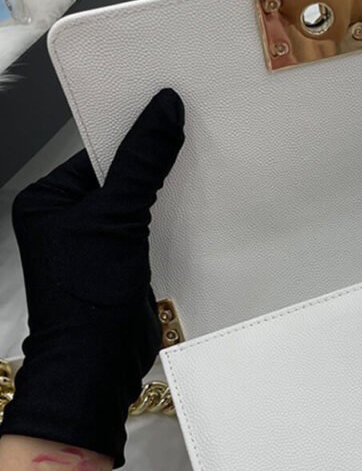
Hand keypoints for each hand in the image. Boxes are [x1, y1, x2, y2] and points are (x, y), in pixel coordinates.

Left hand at [0, 89, 184, 466]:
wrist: (98, 362)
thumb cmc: (88, 291)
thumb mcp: (116, 216)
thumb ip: (142, 163)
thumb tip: (165, 108)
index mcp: (48, 200)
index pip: (99, 154)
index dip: (135, 135)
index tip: (172, 113)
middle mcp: (69, 218)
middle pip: (121, 177)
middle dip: (155, 163)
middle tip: (196, 134)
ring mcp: (98, 243)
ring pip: (139, 203)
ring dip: (168, 191)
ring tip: (205, 167)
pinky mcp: (124, 262)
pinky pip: (151, 228)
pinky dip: (173, 219)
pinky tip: (199, 206)